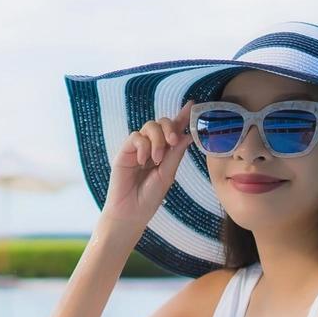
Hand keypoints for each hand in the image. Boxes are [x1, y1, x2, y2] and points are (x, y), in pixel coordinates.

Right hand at [101, 103, 195, 229]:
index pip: (174, 130)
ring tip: (157, 159)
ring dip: (157, 139)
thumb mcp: (168, 175)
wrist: (132, 212)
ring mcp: (137, 148)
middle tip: (173, 142)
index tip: (192, 104)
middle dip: (170, 127)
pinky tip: (144, 160)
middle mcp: (151, 147)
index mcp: (165, 152)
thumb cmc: (149, 197)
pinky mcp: (124, 151)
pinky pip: (136, 137)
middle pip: (161, 122)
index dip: (182, 116)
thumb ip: (176, 154)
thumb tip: (188, 135)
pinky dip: (143, 146)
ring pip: (149, 126)